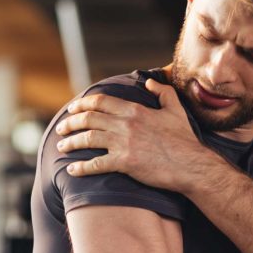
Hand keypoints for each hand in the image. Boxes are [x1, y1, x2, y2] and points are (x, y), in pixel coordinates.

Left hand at [54, 78, 213, 192]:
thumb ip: (162, 92)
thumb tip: (149, 82)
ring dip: (70, 142)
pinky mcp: (125, 163)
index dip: (82, 104)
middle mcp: (126, 124)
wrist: (191, 165)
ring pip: (87, 139)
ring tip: (61, 146)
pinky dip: (81, 168)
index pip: (100, 102)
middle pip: (88, 119)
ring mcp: (124, 144)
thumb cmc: (184, 140)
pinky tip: (72, 170)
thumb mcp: (175, 110)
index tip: (72, 108)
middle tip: (61, 128)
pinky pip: (96, 164)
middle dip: (70, 122)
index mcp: (135, 110)